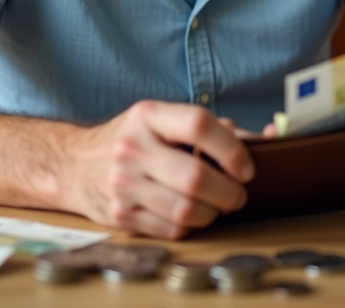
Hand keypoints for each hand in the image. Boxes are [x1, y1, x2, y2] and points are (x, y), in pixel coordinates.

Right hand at [65, 101, 254, 238]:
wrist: (75, 165)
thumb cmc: (135, 139)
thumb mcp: (165, 121)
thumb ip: (216, 129)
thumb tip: (269, 138)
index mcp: (148, 115)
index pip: (199, 124)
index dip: (231, 149)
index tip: (246, 167)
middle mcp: (132, 147)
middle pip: (196, 177)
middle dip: (229, 192)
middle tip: (237, 194)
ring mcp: (123, 183)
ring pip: (186, 210)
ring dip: (212, 213)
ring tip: (215, 206)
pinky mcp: (120, 214)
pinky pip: (171, 229)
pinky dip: (190, 226)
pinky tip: (188, 214)